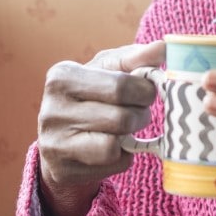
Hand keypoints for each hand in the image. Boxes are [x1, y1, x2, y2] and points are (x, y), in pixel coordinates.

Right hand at [36, 41, 165, 215]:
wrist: (62, 139)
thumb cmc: (92, 96)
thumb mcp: (108, 71)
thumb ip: (136, 58)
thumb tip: (163, 46)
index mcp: (62, 76)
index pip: (120, 86)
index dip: (145, 91)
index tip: (147, 91)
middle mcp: (51, 108)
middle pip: (121, 118)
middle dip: (141, 116)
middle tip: (140, 112)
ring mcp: (54, 142)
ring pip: (115, 144)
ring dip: (131, 137)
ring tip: (126, 128)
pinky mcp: (62, 169)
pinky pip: (111, 164)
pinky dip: (122, 157)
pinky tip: (113, 148)